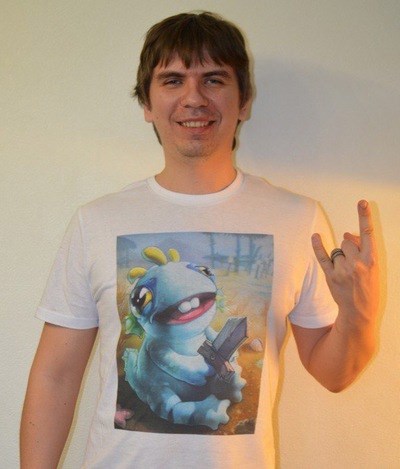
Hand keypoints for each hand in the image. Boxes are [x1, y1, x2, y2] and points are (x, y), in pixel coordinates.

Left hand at [311, 200, 378, 326]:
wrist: (360, 312)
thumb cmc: (368, 287)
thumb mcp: (373, 268)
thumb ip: (362, 248)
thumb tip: (346, 233)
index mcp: (372, 261)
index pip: (369, 234)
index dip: (365, 216)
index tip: (362, 202)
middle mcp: (357, 264)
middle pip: (347, 241)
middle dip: (349, 248)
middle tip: (354, 264)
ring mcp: (342, 270)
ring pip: (337, 250)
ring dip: (340, 256)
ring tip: (347, 273)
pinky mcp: (330, 275)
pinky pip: (322, 256)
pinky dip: (317, 246)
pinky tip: (315, 236)